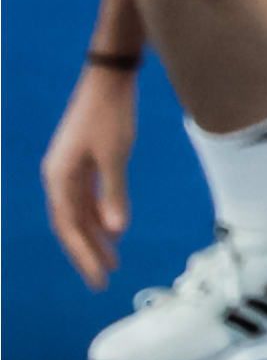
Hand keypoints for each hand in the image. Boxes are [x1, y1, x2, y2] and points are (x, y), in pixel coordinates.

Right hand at [44, 62, 135, 289]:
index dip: (84, 255)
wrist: (109, 79)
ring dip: (94, 236)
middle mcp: (57, 177)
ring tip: (111, 261)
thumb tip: (114, 231)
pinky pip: (86, 198)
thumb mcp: (115, 155)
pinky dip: (98, 215)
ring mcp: (68, 169)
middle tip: (104, 279)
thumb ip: (113, 194)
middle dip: (86, 253)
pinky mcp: (82, 162)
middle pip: (70, 224)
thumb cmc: (111, 115)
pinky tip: (112, 229)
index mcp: (59, 178)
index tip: (100, 278)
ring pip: (79, 213)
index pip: (70, 227)